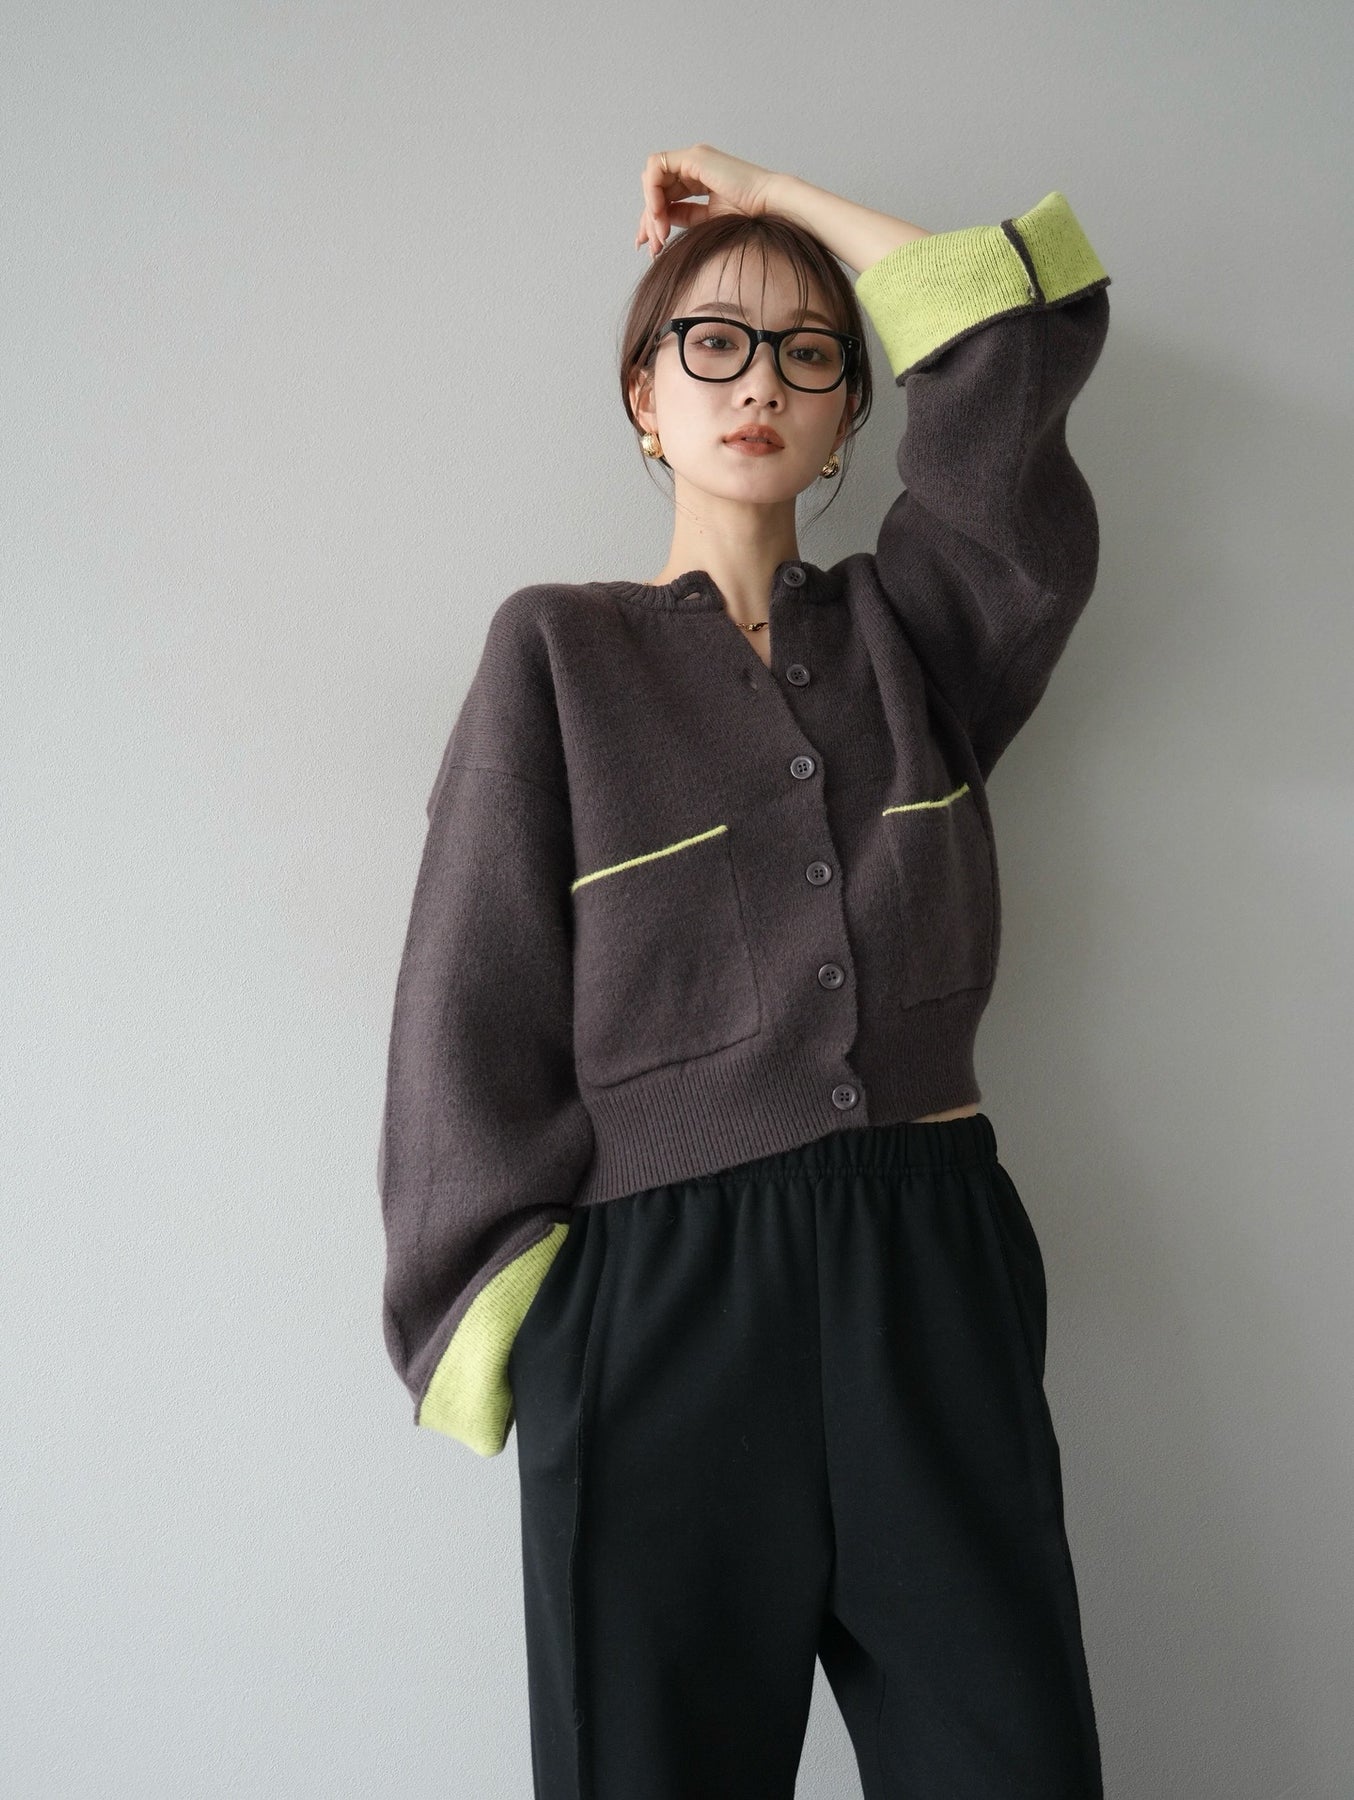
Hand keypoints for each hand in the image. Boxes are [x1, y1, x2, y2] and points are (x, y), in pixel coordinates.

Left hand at [634, 144, 783, 258]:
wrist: (770, 207)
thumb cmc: (750, 216)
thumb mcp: (708, 220)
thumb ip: (684, 217)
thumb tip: (659, 227)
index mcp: (700, 178)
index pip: (666, 196)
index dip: (653, 221)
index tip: (650, 247)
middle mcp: (694, 166)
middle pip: (656, 189)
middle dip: (649, 220)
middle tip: (651, 248)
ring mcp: (694, 159)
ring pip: (653, 179)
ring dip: (651, 210)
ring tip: (660, 236)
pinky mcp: (694, 157)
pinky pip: (657, 169)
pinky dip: (653, 194)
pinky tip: (661, 217)